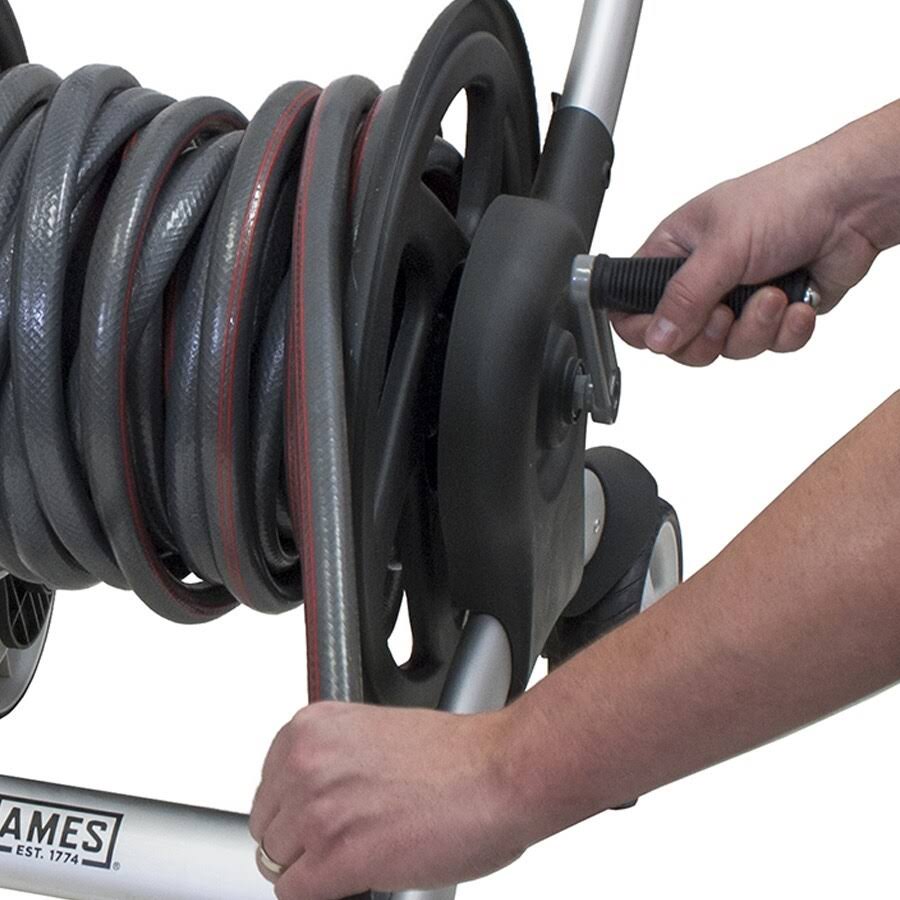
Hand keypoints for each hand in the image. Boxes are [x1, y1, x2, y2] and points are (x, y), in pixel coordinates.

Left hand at [249, 701, 525, 899]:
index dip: (298, 809)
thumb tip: (309, 795)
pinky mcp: (337, 857)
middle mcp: (307, 762)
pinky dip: (325, 893)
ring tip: (363, 851)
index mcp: (312, 726)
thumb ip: (331, 759)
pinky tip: (362, 873)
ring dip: (315, 867)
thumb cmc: (456, 756)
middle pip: (268, 828)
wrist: (499, 772)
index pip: (269, 787)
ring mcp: (318, 810)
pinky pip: (295, 895)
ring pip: (277, 864)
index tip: (323, 815)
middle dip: (303, 839)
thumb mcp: (373, 734)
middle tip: (348, 836)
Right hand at [615, 138, 879, 365]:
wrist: (855, 202)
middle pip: (679, 341)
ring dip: (755, 327)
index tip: (665, 332)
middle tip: (725, 314)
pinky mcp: (771, 314)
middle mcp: (701, 279)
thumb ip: (685, 297)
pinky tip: (796, 300)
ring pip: (726, 348)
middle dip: (709, 337)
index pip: (632, 306)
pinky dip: (786, 329)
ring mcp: (736, 299)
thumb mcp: (723, 247)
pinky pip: (767, 346)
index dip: (643, 328)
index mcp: (673, 252)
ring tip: (773, 294)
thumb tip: (656, 336)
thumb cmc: (788, 198)